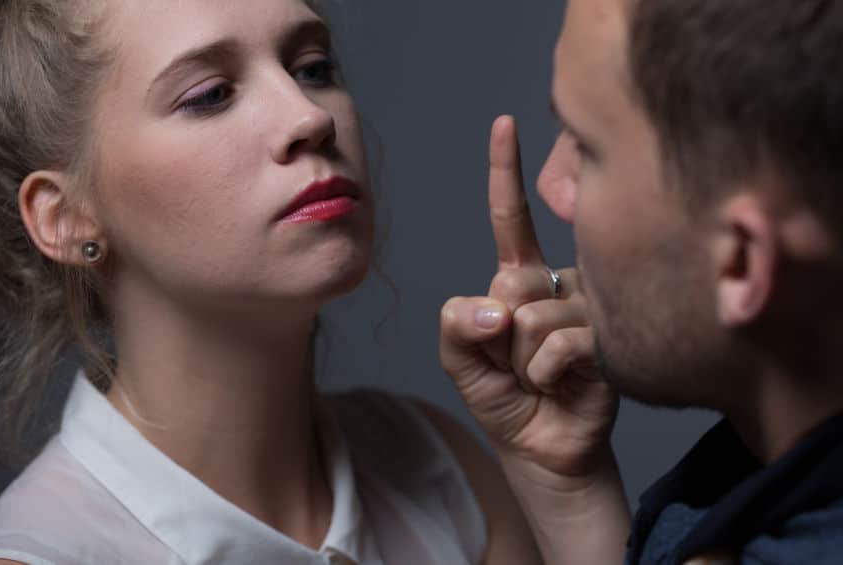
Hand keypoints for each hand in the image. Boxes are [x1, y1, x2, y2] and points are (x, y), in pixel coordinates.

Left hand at [440, 116, 618, 479]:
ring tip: (538, 377)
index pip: (510, 218)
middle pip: (511, 281)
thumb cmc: (502, 396)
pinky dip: (543, 375)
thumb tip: (501, 308)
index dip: (505, 172)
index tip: (504, 123)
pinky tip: (558, 385)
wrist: (540, 447)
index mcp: (521, 275)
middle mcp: (558, 282)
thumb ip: (458, 323)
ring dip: (520, 362)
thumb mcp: (460, 358)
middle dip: (497, 333)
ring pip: (532, 318)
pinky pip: (557, 346)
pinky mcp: (608, 339)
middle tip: (515, 361)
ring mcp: (587, 308)